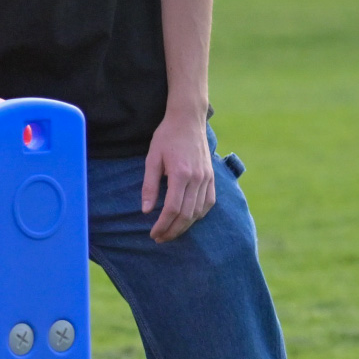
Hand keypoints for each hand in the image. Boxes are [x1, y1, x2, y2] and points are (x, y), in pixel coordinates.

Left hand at [142, 109, 216, 242]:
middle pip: (187, 214)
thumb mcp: (151, 159)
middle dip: (173, 230)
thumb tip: (146, 210)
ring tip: (171, 232)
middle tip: (160, 238)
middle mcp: (198, 178)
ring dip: (185, 226)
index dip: (163, 225)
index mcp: (181, 174)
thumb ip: (149, 185)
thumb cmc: (166, 137)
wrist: (188, 120)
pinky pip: (209, 202)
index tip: (153, 234)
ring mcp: (207, 178)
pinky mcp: (212, 176)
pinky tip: (188, 220)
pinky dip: (198, 215)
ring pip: (199, 211)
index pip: (173, 209)